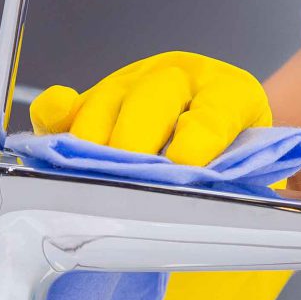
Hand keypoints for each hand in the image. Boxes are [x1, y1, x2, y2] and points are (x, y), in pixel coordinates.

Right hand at [31, 52, 291, 299]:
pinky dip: (53, 123)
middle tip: (132, 177)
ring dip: (96, 143)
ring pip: (105, 104)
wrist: (215, 147)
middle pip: (154, 97)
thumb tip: (221, 219)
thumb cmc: (231, 168)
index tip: (187, 163)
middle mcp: (178, 79)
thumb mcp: (249, 178)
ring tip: (96, 179)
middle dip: (140, 139)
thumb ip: (236, 189)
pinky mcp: (90, 101)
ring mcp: (130, 86)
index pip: (216, 108)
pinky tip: (51, 146)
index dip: (200, 136)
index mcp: (230, 93)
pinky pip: (62, 108)